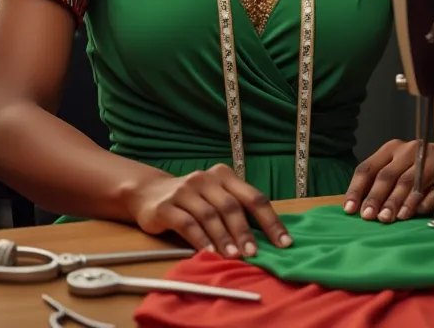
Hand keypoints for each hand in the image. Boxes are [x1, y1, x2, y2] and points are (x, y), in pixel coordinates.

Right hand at [132, 163, 292, 257]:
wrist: (149, 193)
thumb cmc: (193, 200)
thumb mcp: (216, 198)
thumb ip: (236, 212)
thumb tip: (266, 240)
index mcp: (224, 176)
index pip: (253, 197)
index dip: (270, 221)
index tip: (284, 243)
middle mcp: (206, 179)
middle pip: (231, 206)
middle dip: (245, 231)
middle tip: (255, 254)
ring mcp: (185, 190)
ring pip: (209, 215)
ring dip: (223, 238)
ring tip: (234, 257)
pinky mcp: (167, 205)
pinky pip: (187, 223)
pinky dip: (200, 239)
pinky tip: (209, 253)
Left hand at [343, 137, 433, 223]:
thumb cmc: (416, 167)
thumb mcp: (395, 168)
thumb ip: (378, 183)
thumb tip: (356, 208)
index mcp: (390, 149)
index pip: (368, 168)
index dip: (357, 189)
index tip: (350, 210)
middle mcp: (407, 151)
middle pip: (387, 175)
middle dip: (376, 197)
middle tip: (369, 217)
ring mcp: (427, 160)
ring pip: (408, 181)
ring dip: (397, 201)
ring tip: (388, 218)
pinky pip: (432, 189)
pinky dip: (421, 202)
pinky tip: (414, 214)